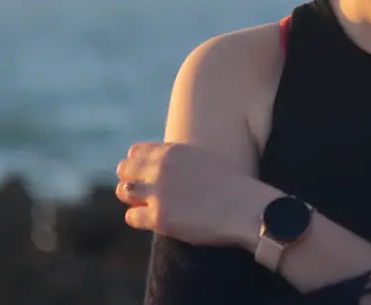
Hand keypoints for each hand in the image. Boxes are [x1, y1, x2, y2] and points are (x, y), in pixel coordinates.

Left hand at [114, 141, 273, 247]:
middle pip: (125, 170)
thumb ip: (180, 160)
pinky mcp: (160, 217)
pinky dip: (138, 218)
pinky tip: (151, 220)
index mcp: (172, 151)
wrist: (246, 207)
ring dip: (132, 199)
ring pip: (125, 191)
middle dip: (130, 180)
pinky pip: (132, 216)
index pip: (136, 152)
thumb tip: (165, 169)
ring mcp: (159, 192)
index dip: (137, 165)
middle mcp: (162, 168)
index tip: (142, 175)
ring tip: (144, 205)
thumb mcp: (204, 159)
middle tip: (140, 192)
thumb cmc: (232, 185)